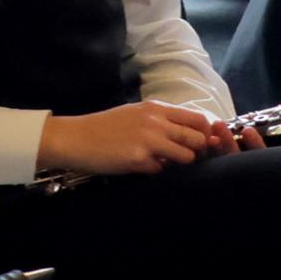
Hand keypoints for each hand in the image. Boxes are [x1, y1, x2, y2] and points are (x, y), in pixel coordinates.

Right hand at [39, 101, 222, 175]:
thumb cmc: (105, 126)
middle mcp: (157, 122)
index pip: (198, 119)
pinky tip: (141, 166)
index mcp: (157, 109)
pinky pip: (162, 170)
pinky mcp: (139, 159)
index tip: (200, 143)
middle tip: (184, 157)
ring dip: (178, 163)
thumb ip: (161, 121)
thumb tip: (186, 133)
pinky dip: (156, 170)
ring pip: (186, 156)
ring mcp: (149, 141)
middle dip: (196, 151)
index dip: (204, 133)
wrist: (76, 138)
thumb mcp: (136, 114)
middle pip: (198, 138)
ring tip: (163, 162)